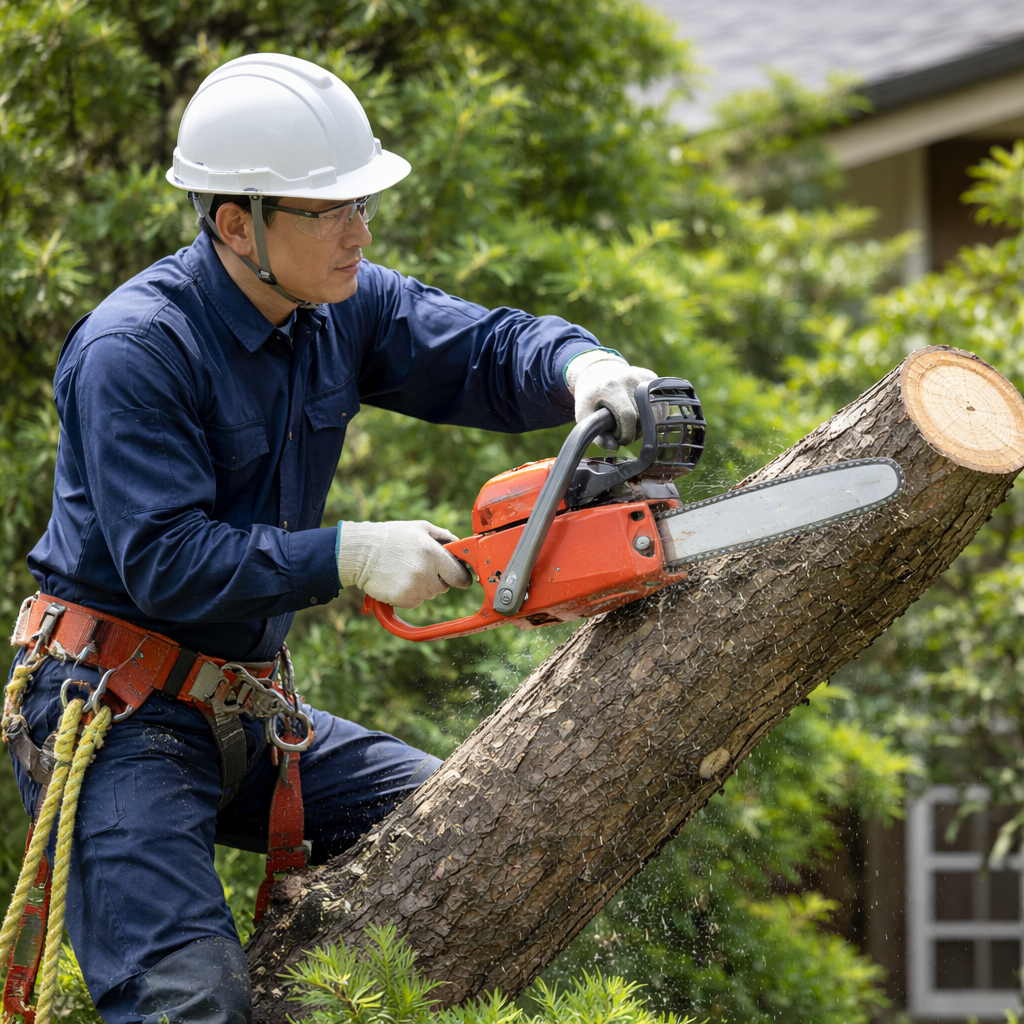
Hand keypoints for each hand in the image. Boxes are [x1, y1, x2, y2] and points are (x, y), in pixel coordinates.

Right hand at [336, 520, 472, 608]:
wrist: (361, 552)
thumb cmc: (391, 537)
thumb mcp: (420, 528)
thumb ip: (444, 536)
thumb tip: (460, 546)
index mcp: (434, 554)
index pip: (460, 577)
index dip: (462, 578)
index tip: (460, 577)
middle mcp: (426, 573)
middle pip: (444, 586)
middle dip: (438, 578)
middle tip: (419, 565)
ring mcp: (415, 588)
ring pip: (430, 594)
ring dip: (423, 586)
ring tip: (405, 570)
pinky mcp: (404, 600)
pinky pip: (415, 601)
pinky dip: (410, 594)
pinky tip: (398, 580)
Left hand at [565, 349, 656, 449]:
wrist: (595, 370)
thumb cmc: (589, 397)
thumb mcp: (584, 415)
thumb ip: (595, 435)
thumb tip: (614, 447)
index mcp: (611, 387)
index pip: (627, 415)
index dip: (626, 433)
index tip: (620, 439)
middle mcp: (629, 379)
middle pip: (643, 414)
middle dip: (637, 430)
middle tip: (628, 434)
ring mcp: (642, 376)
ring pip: (657, 408)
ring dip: (649, 423)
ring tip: (635, 426)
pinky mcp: (651, 376)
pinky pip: (661, 401)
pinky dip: (655, 413)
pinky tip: (642, 415)